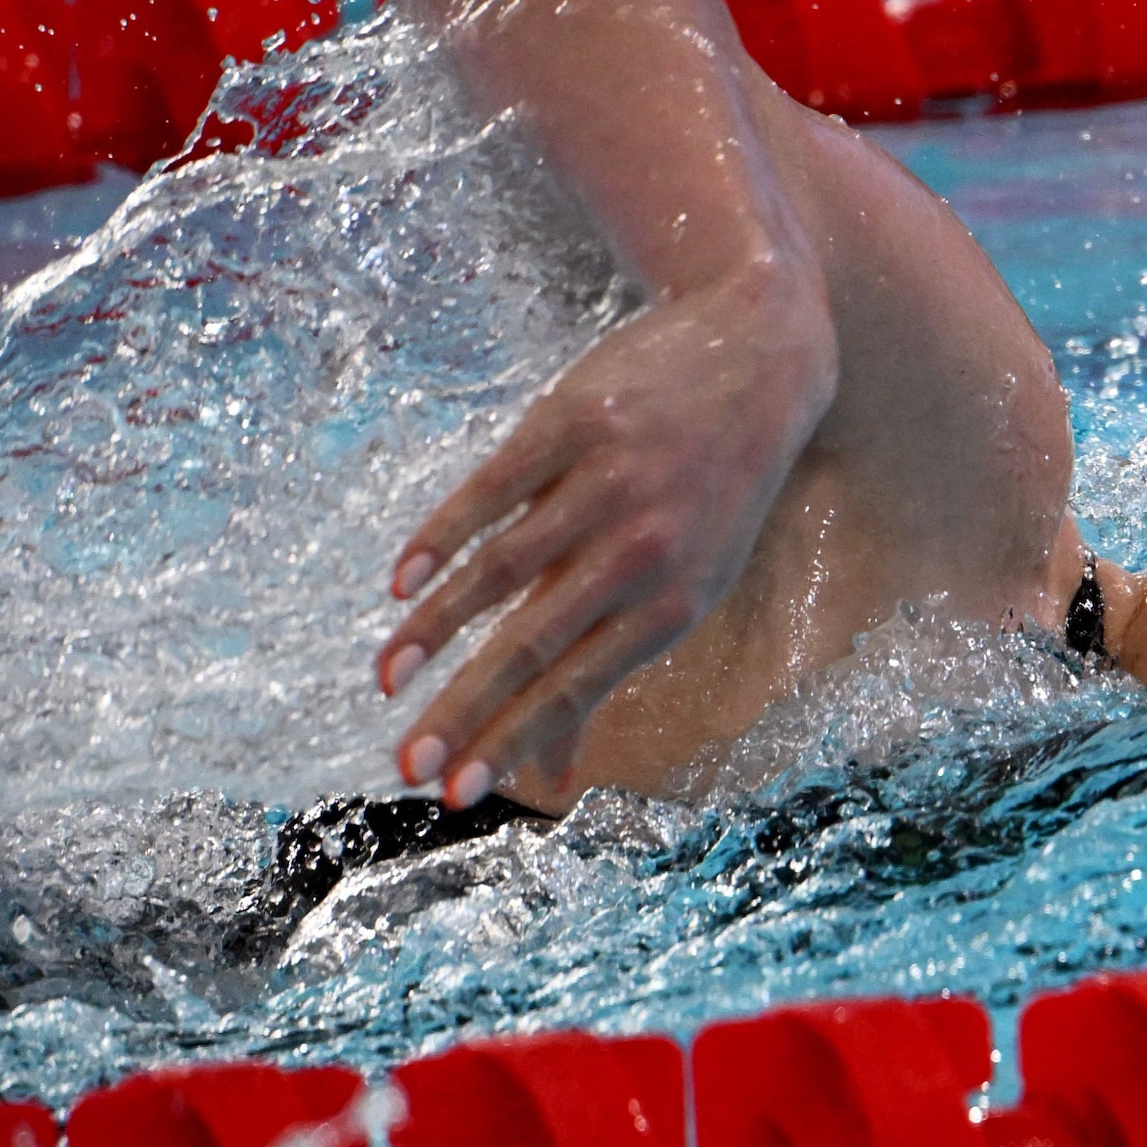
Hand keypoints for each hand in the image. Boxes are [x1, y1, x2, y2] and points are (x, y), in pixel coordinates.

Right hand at [375, 268, 835, 805]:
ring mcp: (608, 483)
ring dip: (437, 629)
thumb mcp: (690, 581)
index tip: (454, 794)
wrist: (759, 352)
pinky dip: (443, 536)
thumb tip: (558, 776)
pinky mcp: (573, 421)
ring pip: (505, 569)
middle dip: (465, 711)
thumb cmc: (714, 493)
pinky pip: (494, 488)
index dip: (512, 741)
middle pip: (534, 643)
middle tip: (405, 766)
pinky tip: (402, 582)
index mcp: (674, 602)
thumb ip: (610, 669)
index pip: (577, 686)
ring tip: (388, 680)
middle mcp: (643, 550)